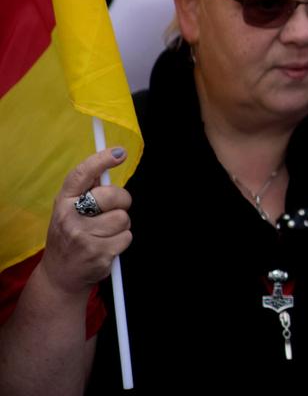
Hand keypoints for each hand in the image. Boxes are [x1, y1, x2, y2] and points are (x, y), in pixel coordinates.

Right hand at [44, 148, 132, 294]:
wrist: (60, 275)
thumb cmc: (71, 236)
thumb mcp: (70, 210)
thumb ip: (87, 189)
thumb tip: (111, 160)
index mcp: (63, 202)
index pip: (81, 175)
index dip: (101, 160)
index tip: (118, 152)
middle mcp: (70, 218)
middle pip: (113, 196)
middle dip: (122, 201)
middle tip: (113, 210)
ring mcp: (83, 236)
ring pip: (123, 218)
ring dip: (121, 226)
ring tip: (104, 234)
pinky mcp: (97, 253)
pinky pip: (126, 237)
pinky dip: (121, 242)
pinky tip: (105, 247)